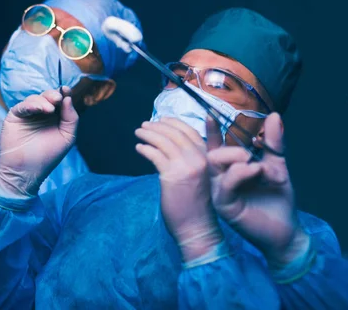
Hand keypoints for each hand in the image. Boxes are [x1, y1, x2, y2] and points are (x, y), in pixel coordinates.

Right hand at [0, 88, 77, 197]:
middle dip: (54, 95)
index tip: (67, 90)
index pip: (60, 101)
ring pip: (35, 99)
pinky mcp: (15, 116)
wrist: (27, 171)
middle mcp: (42, 114)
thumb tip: (68, 98)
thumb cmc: (48, 156)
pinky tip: (39, 109)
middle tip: (58, 98)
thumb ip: (71, 117)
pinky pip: (22, 106)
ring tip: (50, 110)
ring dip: (43, 101)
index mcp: (56, 118)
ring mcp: (28, 115)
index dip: (64, 93)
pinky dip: (31, 105)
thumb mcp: (67, 137)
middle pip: (48, 96)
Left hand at [135, 117, 223, 261]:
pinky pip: (155, 155)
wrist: (197, 227)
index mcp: (207, 158)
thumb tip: (168, 147)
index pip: (191, 131)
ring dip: (149, 134)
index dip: (175, 123)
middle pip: (176, 133)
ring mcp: (186, 166)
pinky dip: (146, 149)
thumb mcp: (199, 178)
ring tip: (139, 133)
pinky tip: (139, 148)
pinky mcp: (172, 176)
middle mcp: (199, 159)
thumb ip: (189, 161)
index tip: (162, 119)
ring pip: (164, 141)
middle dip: (158, 126)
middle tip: (145, 125)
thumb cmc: (196, 205)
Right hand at [207, 113, 308, 264]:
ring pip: (215, 165)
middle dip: (231, 149)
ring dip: (236, 158)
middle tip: (251, 155)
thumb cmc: (277, 199)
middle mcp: (221, 179)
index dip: (212, 131)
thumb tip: (274, 115)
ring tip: (256, 165)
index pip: (215, 147)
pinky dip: (241, 173)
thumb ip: (272, 143)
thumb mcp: (276, 166)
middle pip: (212, 154)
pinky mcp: (224, 205)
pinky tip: (256, 171)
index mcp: (229, 169)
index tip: (210, 114)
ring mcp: (220, 192)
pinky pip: (226, 184)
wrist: (286, 230)